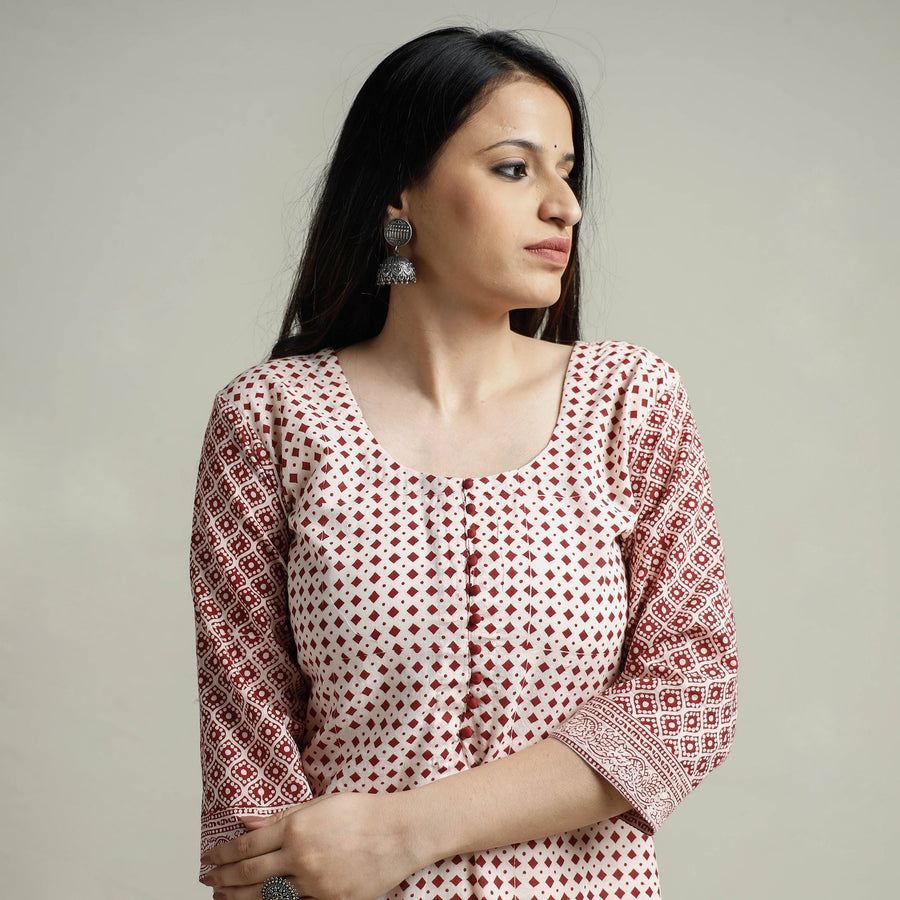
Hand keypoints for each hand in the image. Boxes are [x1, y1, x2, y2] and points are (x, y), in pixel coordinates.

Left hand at [199, 792, 422, 899]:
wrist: (399, 834)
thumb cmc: (362, 813)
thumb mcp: (320, 805)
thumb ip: (281, 817)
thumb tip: (246, 824)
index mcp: (296, 829)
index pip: (246, 846)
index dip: (223, 853)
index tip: (210, 856)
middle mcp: (300, 858)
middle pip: (249, 875)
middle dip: (223, 878)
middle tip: (209, 878)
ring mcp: (314, 884)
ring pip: (267, 897)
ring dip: (240, 897)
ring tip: (225, 895)